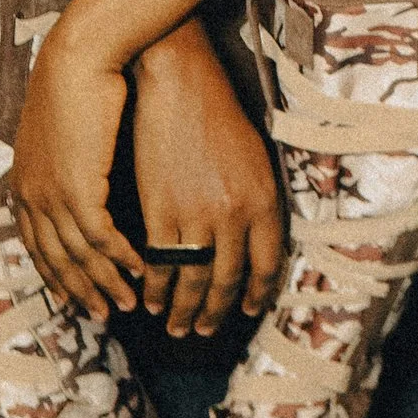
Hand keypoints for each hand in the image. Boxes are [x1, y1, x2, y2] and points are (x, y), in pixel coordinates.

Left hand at [8, 13, 143, 318]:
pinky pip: (101, 238)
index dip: (57, 272)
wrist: (81, 52)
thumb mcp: (63, 124)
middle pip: (54, 258)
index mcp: (24, 180)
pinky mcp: (78, 189)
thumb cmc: (77, 76)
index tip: (76, 293)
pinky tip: (140, 268)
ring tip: (128, 302)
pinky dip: (121, 258)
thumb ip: (65, 155)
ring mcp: (51, 194)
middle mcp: (31, 195)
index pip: (35, 242)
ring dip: (105, 282)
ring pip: (78, 255)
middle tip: (103, 313)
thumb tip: (79, 165)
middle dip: (80, 289)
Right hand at [130, 33, 284, 339]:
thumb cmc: (218, 116)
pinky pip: (159, 262)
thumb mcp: (255, 159)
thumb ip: (258, 202)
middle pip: (227, 280)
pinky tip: (150, 298)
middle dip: (214, 312)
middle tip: (203, 332)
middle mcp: (235, 216)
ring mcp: (197, 216)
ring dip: (183, 309)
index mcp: (265, 202)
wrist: (179, 86)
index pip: (267, 264)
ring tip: (176, 326)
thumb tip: (256, 240)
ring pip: (192, 279)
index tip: (246, 309)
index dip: (255, 292)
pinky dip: (155, 286)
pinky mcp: (160, 211)